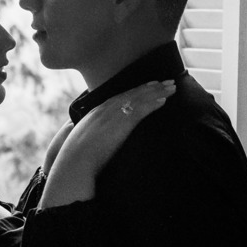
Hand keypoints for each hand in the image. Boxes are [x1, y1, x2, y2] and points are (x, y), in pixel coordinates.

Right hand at [40, 80, 174, 207]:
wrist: (74, 165)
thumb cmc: (76, 159)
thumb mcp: (80, 143)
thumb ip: (88, 137)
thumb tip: (89, 138)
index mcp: (95, 113)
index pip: (119, 97)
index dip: (135, 91)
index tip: (148, 86)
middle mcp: (104, 109)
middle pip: (131, 94)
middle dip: (150, 87)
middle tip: (166, 82)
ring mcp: (112, 115)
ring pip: (138, 99)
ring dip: (157, 92)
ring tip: (171, 88)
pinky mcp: (120, 123)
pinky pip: (140, 110)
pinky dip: (152, 103)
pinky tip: (164, 101)